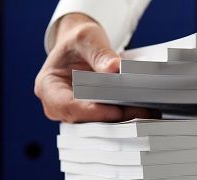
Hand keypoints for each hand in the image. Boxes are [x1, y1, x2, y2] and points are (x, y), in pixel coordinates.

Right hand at [34, 14, 157, 122]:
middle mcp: (59, 105)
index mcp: (48, 87)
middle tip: (141, 111)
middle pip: (84, 120)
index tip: (115, 110)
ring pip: (98, 124)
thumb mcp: (86, 38)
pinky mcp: (93, 115)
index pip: (67, 106)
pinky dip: (125, 116)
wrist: (82, 47)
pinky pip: (108, 121)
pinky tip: (144, 111)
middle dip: (113, 118)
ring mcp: (76, 113)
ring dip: (123, 119)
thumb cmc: (78, 42)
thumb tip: (115, 69)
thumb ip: (99, 53)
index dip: (91, 111)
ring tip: (147, 111)